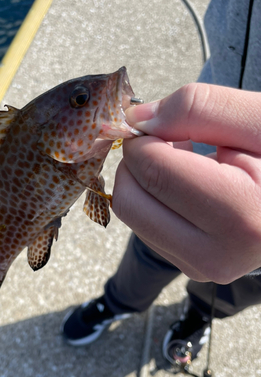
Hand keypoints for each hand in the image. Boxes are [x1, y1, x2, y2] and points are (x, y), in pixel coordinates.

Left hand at [112, 83, 260, 282]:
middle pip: (129, 202)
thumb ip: (198, 108)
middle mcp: (216, 256)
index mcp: (240, 218)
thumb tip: (136, 117)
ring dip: (145, 180)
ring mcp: (201, 268)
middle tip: (166, 141)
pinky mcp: (192, 267)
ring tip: (188, 163)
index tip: (157, 121)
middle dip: (136, 162)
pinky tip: (189, 185)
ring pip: (133, 217)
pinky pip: (146, 227)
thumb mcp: (258, 121)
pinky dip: (155, 199)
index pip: (153, 171)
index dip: (143, 138)